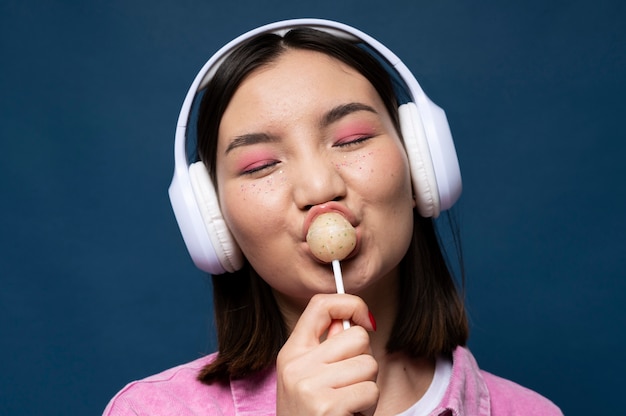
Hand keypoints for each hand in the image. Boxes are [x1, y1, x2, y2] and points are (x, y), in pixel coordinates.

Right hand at [276, 294, 378, 415]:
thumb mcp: (309, 379)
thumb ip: (327, 349)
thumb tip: (353, 322)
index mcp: (290, 353)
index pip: (320, 305)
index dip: (350, 303)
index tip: (365, 319)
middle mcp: (296, 365)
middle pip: (356, 337)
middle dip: (363, 362)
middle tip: (348, 386)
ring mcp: (310, 385)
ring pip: (369, 365)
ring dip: (367, 388)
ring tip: (347, 405)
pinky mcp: (328, 405)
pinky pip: (371, 390)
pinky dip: (368, 407)